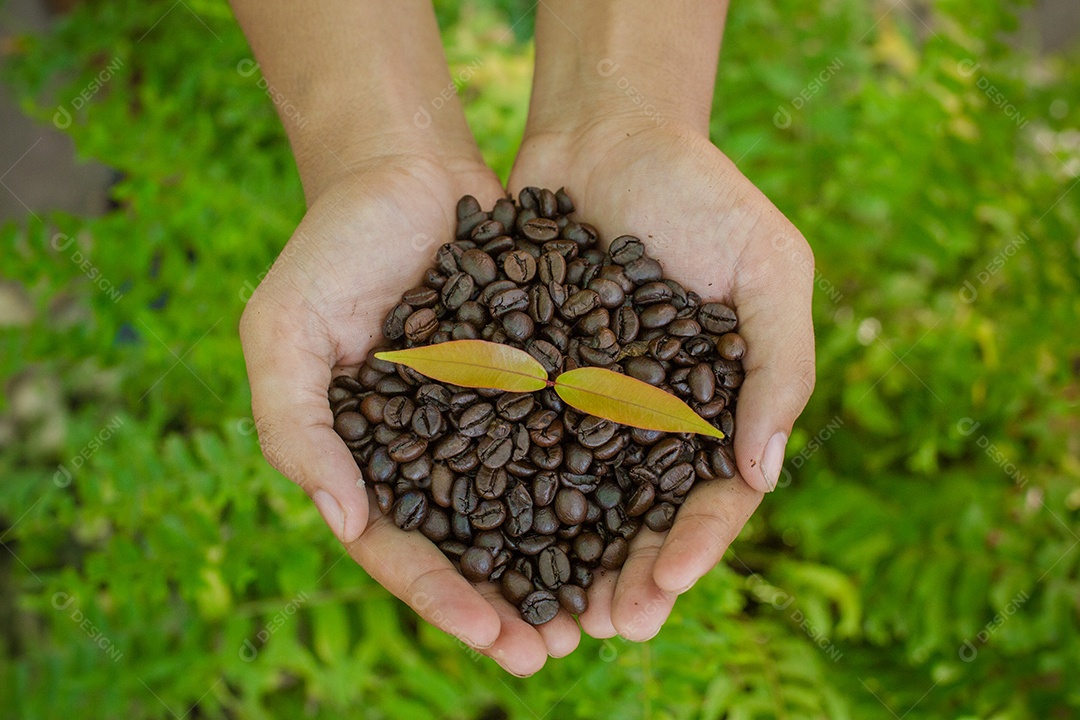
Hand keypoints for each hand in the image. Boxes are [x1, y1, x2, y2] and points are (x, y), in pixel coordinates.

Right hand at [240, 153, 581, 674]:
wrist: (405, 171)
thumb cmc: (332, 250)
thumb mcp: (284, 332)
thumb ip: (297, 427)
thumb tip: (346, 522)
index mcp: (367, 458)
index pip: (402, 546)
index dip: (442, 596)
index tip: (492, 635)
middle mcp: (433, 450)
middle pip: (473, 545)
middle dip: (512, 603)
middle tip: (559, 654)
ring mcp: (488, 418)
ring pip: (529, 506)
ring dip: (565, 564)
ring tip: (608, 613)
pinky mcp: (538, 380)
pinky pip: (569, 439)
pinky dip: (598, 482)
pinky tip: (639, 520)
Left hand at [509, 119, 815, 640]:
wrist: (608, 133)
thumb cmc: (701, 194)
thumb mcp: (769, 266)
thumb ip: (777, 366)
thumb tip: (764, 474)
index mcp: (716, 402)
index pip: (714, 493)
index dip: (696, 544)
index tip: (668, 585)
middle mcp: (652, 415)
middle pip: (644, 515)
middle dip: (630, 574)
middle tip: (607, 626)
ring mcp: (590, 401)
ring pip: (581, 499)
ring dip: (571, 559)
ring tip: (553, 612)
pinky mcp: (531, 378)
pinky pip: (519, 445)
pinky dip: (510, 495)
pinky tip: (490, 540)